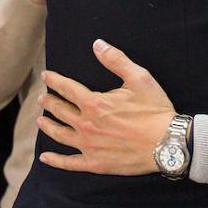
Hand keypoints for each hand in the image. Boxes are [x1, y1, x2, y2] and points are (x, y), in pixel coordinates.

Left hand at [36, 39, 173, 174]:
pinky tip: (45, 158)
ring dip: (48, 126)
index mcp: (95, 103)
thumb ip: (116, 60)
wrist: (167, 143)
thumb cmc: (155, 110)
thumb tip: (97, 44)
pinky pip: (69, 163)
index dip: (54, 81)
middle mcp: (86, 124)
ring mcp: (89, 146)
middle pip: (60, 111)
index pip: (67, 88)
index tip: (45, 76)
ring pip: (60, 135)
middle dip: (49, 102)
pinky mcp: (95, 163)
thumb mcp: (139, 78)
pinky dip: (56, 160)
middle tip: (41, 99)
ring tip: (40, 121)